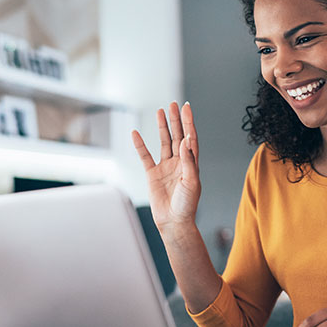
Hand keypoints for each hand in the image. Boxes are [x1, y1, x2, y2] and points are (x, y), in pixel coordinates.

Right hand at [131, 101, 200, 234]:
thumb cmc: (187, 205)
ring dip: (162, 127)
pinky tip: (135, 133)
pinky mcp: (152, 174)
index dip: (189, 122)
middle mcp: (179, 162)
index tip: (187, 108)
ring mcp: (165, 167)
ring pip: (163, 142)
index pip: (190, 138)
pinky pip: (145, 156)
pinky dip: (140, 145)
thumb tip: (185, 140)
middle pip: (177, 136)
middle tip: (173, 104)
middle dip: (175, 120)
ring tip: (160, 111)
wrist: (173, 222)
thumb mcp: (191, 182)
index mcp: (191, 163)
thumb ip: (188, 160)